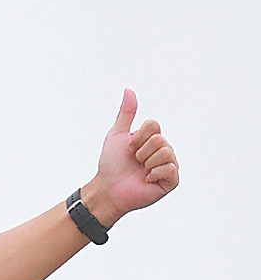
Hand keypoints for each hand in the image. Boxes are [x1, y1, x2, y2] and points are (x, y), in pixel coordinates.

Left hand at [85, 89, 178, 224]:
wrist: (108, 189)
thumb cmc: (111, 165)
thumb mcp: (117, 135)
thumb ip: (126, 113)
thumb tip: (129, 90)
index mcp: (153, 138)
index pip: (153, 125)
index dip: (137, 137)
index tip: (128, 149)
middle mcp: (163, 149)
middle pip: (159, 139)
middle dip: (140, 152)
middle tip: (134, 163)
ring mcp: (168, 165)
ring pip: (165, 153)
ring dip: (146, 163)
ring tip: (140, 172)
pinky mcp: (170, 181)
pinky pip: (170, 169)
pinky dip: (154, 174)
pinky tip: (147, 180)